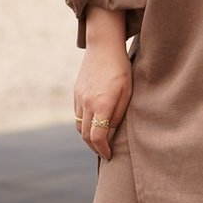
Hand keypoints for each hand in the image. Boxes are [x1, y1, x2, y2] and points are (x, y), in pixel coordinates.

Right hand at [76, 14, 131, 158]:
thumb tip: (110, 133)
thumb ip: (118, 115)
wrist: (103, 47)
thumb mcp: (127, 92)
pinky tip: (93, 124)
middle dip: (95, 147)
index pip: (97, 136)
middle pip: (85, 135)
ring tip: (99, 142)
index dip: (102, 150)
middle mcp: (87, 103)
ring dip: (87, 137)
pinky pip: (76, 115)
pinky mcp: (75, 92)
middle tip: (104, 153)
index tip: (109, 156)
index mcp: (101, 104)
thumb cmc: (121, 69)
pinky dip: (83, 124)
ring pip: (79, 126)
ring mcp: (79, 97)